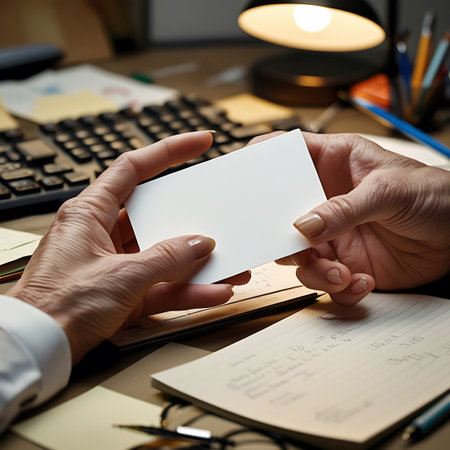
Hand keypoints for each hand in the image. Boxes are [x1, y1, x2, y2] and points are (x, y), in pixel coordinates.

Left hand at [8, 131, 246, 362]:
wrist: (39, 350)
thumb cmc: (59, 305)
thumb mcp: (120, 275)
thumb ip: (166, 258)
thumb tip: (202, 243)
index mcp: (91, 213)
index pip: (134, 168)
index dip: (169, 151)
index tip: (200, 143)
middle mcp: (104, 235)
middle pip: (158, 216)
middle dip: (193, 220)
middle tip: (220, 215)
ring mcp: (118, 265)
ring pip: (166, 256)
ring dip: (199, 264)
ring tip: (230, 265)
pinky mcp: (126, 293)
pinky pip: (164, 286)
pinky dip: (189, 290)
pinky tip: (215, 292)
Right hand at [251, 132, 449, 304]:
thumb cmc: (434, 195)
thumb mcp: (390, 191)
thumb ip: (344, 209)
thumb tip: (303, 226)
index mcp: (333, 164)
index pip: (287, 154)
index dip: (262, 160)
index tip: (245, 178)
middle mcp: (325, 200)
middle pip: (281, 214)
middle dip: (279, 234)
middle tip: (291, 247)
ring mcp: (332, 234)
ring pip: (297, 256)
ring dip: (314, 271)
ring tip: (340, 273)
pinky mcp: (344, 262)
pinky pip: (325, 281)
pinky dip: (339, 289)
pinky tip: (361, 282)